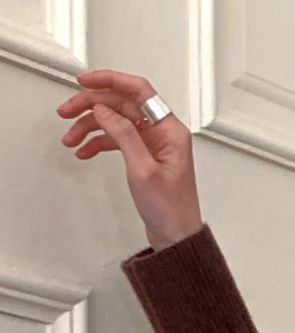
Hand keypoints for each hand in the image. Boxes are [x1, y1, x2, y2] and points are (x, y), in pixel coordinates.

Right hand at [56, 69, 203, 251]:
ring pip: (115, 122)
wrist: (176, 239)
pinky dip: (98, 143)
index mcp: (170, 130)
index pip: (138, 90)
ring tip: (70, 137)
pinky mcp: (143, 157)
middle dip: (91, 105)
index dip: (110, 81)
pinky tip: (84, 150)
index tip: (85, 81)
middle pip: (121, 104)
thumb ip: (123, 134)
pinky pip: (116, 140)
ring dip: (90, 126)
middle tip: (67, 111)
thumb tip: (103, 109)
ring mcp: (152, 144)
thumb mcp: (143, 170)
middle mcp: (162, 133)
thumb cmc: (171, 211)